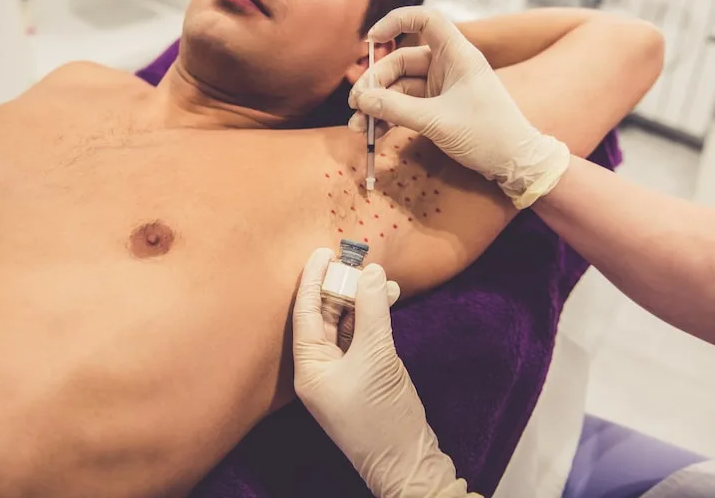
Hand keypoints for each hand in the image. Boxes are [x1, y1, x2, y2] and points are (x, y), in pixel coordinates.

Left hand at [293, 249, 475, 497]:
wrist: (408, 461)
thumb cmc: (383, 416)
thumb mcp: (376, 357)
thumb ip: (371, 310)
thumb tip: (370, 271)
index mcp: (309, 367)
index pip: (306, 312)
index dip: (313, 278)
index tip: (323, 251)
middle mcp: (319, 367)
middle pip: (324, 315)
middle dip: (340, 286)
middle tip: (355, 259)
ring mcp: (340, 371)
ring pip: (345, 323)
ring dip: (360, 300)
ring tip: (379, 278)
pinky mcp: (361, 374)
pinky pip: (361, 336)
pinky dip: (372, 317)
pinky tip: (385, 299)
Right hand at [348, 6, 569, 208]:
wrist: (515, 163)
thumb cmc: (487, 135)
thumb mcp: (437, 121)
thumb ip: (396, 109)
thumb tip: (362, 99)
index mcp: (457, 55)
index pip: (426, 20)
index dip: (397, 21)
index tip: (372, 39)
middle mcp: (448, 66)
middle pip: (401, 61)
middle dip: (375, 83)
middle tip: (356, 106)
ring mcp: (442, 88)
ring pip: (400, 87)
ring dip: (378, 105)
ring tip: (358, 127)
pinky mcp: (439, 108)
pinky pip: (406, 105)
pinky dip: (390, 117)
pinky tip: (374, 134)